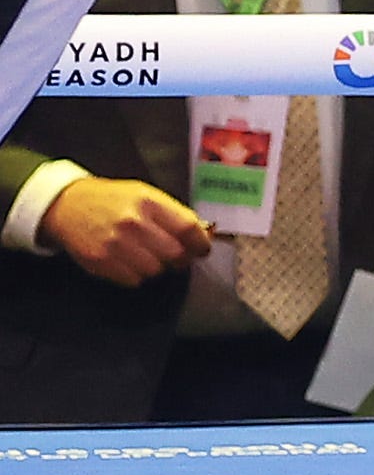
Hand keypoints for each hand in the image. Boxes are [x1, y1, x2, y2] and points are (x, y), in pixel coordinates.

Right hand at [39, 178, 213, 286]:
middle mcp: (132, 222)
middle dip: (182, 259)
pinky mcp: (100, 261)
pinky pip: (133, 280)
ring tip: (150, 256)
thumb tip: (203, 234)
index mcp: (148, 202)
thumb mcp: (145, 194)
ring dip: (158, 267)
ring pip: (155, 270)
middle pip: (175, 254)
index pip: (188, 228)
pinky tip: (130, 261)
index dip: (201, 243)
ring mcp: (114, 243)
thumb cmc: (112, 200)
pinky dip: (137, 275)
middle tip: (178, 257)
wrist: (68, 205)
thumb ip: (174, 213)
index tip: (202, 249)